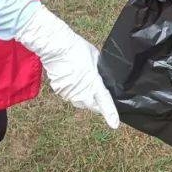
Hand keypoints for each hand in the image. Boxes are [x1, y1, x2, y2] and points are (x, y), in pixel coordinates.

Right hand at [17, 5, 119, 128]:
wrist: (56, 47)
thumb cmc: (77, 49)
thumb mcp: (95, 58)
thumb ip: (100, 70)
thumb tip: (101, 75)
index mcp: (93, 82)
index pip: (104, 101)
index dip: (111, 114)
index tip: (115, 124)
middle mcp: (81, 92)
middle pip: (92, 105)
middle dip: (96, 102)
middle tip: (97, 90)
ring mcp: (69, 93)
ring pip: (80, 100)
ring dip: (83, 94)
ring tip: (82, 78)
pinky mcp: (60, 91)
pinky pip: (69, 95)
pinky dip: (72, 89)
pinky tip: (71, 76)